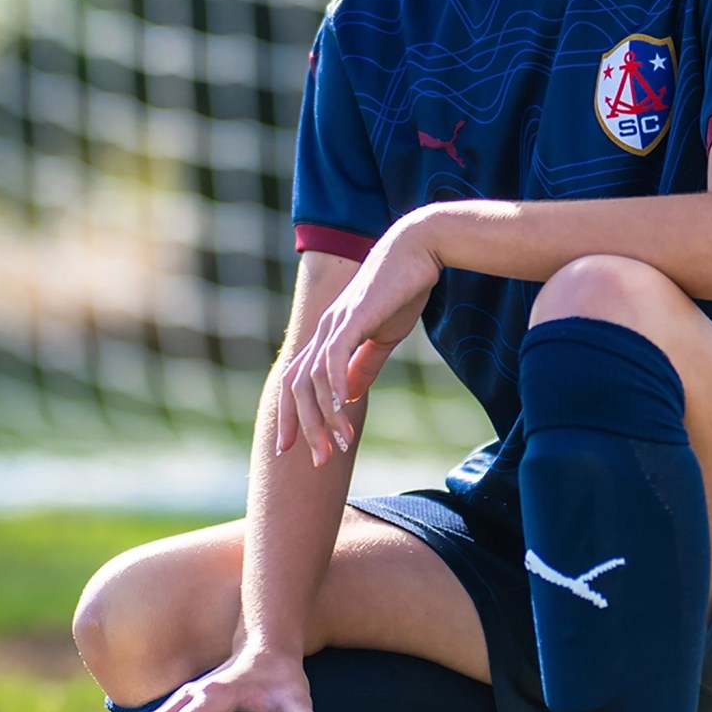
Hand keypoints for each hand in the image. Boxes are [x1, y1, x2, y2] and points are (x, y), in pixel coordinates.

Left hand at [277, 212, 441, 464]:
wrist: (420, 249)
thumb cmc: (404, 289)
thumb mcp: (383, 336)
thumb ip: (364, 365)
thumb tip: (349, 396)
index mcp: (328, 335)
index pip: (296, 381)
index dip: (291, 415)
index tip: (292, 449)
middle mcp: (323, 331)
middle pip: (296, 387)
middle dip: (303, 428)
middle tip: (317, 462)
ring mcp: (334, 324)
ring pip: (313, 381)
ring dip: (323, 418)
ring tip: (339, 446)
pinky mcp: (352, 319)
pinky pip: (333, 361)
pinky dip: (334, 390)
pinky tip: (344, 413)